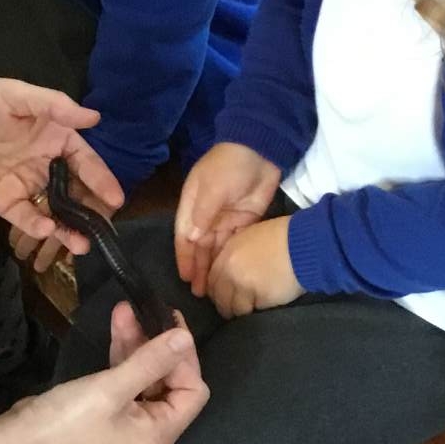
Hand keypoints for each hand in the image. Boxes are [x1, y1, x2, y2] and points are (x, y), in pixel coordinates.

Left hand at [0, 77, 121, 254]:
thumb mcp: (14, 95)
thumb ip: (54, 107)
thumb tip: (94, 118)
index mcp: (52, 136)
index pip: (85, 161)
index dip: (102, 179)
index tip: (116, 199)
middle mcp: (44, 163)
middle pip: (76, 191)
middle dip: (92, 211)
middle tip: (104, 229)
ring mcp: (24, 185)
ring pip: (55, 210)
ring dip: (70, 228)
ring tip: (82, 244)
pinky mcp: (2, 202)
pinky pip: (25, 218)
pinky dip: (38, 227)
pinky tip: (48, 232)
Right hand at [0, 305, 206, 443]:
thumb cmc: (67, 420)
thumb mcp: (111, 387)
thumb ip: (151, 360)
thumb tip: (185, 337)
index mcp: (160, 435)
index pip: (193, 391)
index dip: (184, 357)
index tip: (170, 323)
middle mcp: (151, 436)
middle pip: (170, 385)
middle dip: (158, 346)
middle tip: (149, 311)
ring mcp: (128, 428)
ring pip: (146, 381)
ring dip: (137, 347)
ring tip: (125, 311)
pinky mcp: (108, 418)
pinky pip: (126, 386)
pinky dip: (123, 359)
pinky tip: (117, 329)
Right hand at [175, 142, 281, 294]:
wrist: (260, 150)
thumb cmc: (229, 166)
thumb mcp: (212, 187)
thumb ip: (203, 213)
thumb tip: (192, 239)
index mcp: (192, 206)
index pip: (185, 236)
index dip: (184, 257)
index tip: (185, 277)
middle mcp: (206, 215)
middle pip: (199, 246)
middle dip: (198, 268)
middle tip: (199, 292)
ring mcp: (225, 219)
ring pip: (215, 248)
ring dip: (213, 267)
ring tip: (212, 289)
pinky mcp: (243, 220)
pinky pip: (232, 243)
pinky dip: (229, 257)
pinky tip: (229, 273)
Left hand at [207, 216, 301, 318]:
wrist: (306, 246)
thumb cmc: (282, 237)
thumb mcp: (250, 237)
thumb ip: (235, 255)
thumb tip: (229, 273)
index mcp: (228, 255)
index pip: (212, 282)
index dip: (217, 292)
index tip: (224, 296)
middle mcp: (232, 273)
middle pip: (220, 299)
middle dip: (227, 305)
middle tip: (237, 307)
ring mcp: (245, 288)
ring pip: (236, 309)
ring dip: (242, 311)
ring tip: (253, 307)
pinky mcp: (261, 300)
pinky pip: (254, 311)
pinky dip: (259, 310)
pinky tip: (267, 303)